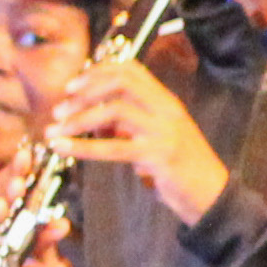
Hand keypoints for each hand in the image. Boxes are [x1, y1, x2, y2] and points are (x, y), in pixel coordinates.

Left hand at [39, 57, 228, 225]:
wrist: (212, 195)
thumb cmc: (182, 168)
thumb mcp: (157, 138)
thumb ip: (129, 125)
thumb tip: (92, 119)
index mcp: (167, 102)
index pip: (131, 70)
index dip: (97, 72)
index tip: (72, 86)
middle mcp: (167, 110)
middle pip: (122, 82)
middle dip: (85, 91)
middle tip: (59, 108)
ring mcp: (164, 131)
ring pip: (115, 110)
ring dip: (78, 119)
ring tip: (54, 130)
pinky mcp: (158, 155)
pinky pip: (113, 147)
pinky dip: (82, 146)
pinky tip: (62, 148)